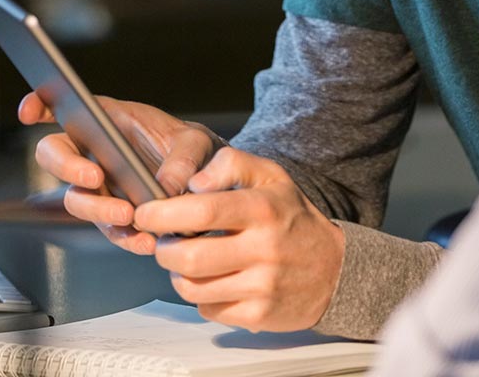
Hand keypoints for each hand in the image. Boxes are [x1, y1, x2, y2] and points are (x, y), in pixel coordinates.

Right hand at [17, 92, 216, 254]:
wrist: (207, 183)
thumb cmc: (192, 149)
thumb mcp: (195, 143)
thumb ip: (184, 158)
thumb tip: (166, 186)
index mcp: (105, 120)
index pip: (61, 107)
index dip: (38, 106)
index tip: (28, 112)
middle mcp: (92, 153)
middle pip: (54, 155)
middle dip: (66, 165)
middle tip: (94, 176)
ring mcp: (99, 187)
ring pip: (77, 199)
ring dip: (98, 208)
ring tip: (129, 213)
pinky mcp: (113, 217)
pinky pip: (108, 229)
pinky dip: (124, 237)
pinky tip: (143, 240)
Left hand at [133, 147, 344, 332]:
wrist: (333, 269)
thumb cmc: (290, 217)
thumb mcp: (270, 176)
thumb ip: (230, 164)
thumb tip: (193, 182)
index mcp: (264, 208)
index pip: (202, 211)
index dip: (163, 213)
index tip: (145, 213)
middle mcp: (265, 248)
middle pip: (189, 257)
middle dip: (163, 249)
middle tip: (164, 241)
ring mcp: (262, 286)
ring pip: (192, 288)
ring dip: (177, 274)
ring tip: (187, 260)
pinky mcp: (259, 315)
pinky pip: (207, 310)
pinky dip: (201, 297)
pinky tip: (214, 281)